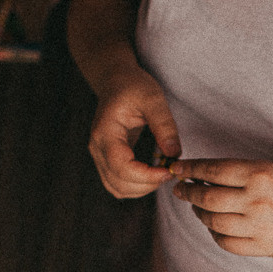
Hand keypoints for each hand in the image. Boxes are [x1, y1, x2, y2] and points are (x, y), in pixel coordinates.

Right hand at [89, 57, 181, 199]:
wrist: (116, 82)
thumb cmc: (133, 86)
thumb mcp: (153, 98)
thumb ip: (164, 125)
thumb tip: (174, 154)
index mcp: (106, 132)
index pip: (122, 166)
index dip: (146, 176)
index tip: (168, 171)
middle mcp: (97, 148)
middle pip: (119, 183)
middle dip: (147, 184)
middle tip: (170, 171)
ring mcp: (99, 156)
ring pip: (117, 189)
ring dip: (142, 188)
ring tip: (162, 172)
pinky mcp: (107, 161)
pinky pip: (118, 184)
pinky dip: (136, 186)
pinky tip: (152, 174)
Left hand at [169, 158, 272, 255]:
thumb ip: (241, 172)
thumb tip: (202, 177)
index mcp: (261, 174)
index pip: (213, 170)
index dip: (190, 170)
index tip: (178, 170)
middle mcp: (258, 200)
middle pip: (207, 199)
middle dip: (189, 193)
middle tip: (182, 190)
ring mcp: (261, 226)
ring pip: (213, 222)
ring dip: (200, 214)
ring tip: (199, 208)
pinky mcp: (264, 247)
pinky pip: (227, 244)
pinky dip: (215, 234)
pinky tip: (216, 226)